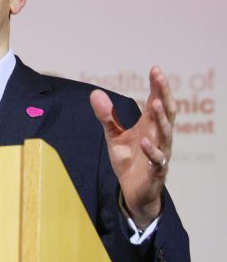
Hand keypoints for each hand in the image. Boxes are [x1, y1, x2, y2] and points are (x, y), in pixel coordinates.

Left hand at [90, 66, 174, 227]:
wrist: (134, 192)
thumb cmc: (129, 160)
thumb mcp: (113, 136)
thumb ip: (106, 116)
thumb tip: (95, 93)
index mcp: (149, 126)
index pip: (157, 102)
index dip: (157, 86)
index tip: (155, 69)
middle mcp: (158, 137)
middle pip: (166, 113)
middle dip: (164, 94)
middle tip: (159, 77)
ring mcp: (159, 153)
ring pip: (166, 134)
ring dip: (162, 119)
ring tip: (156, 103)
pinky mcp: (155, 171)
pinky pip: (157, 160)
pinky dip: (152, 151)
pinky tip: (145, 141)